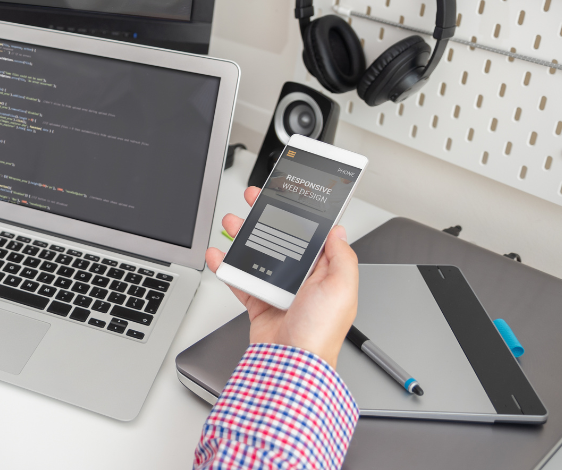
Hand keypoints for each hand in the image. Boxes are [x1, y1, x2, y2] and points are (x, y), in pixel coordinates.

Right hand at [206, 186, 358, 366]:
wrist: (290, 365)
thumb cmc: (320, 332)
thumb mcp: (342, 288)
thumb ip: (342, 256)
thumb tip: (338, 231)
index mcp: (325, 273)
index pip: (313, 235)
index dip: (300, 214)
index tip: (287, 197)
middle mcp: (303, 280)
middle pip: (281, 239)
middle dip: (265, 218)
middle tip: (253, 200)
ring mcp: (280, 291)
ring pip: (258, 254)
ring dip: (242, 236)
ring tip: (230, 223)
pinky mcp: (259, 302)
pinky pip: (240, 278)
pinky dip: (226, 265)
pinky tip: (219, 255)